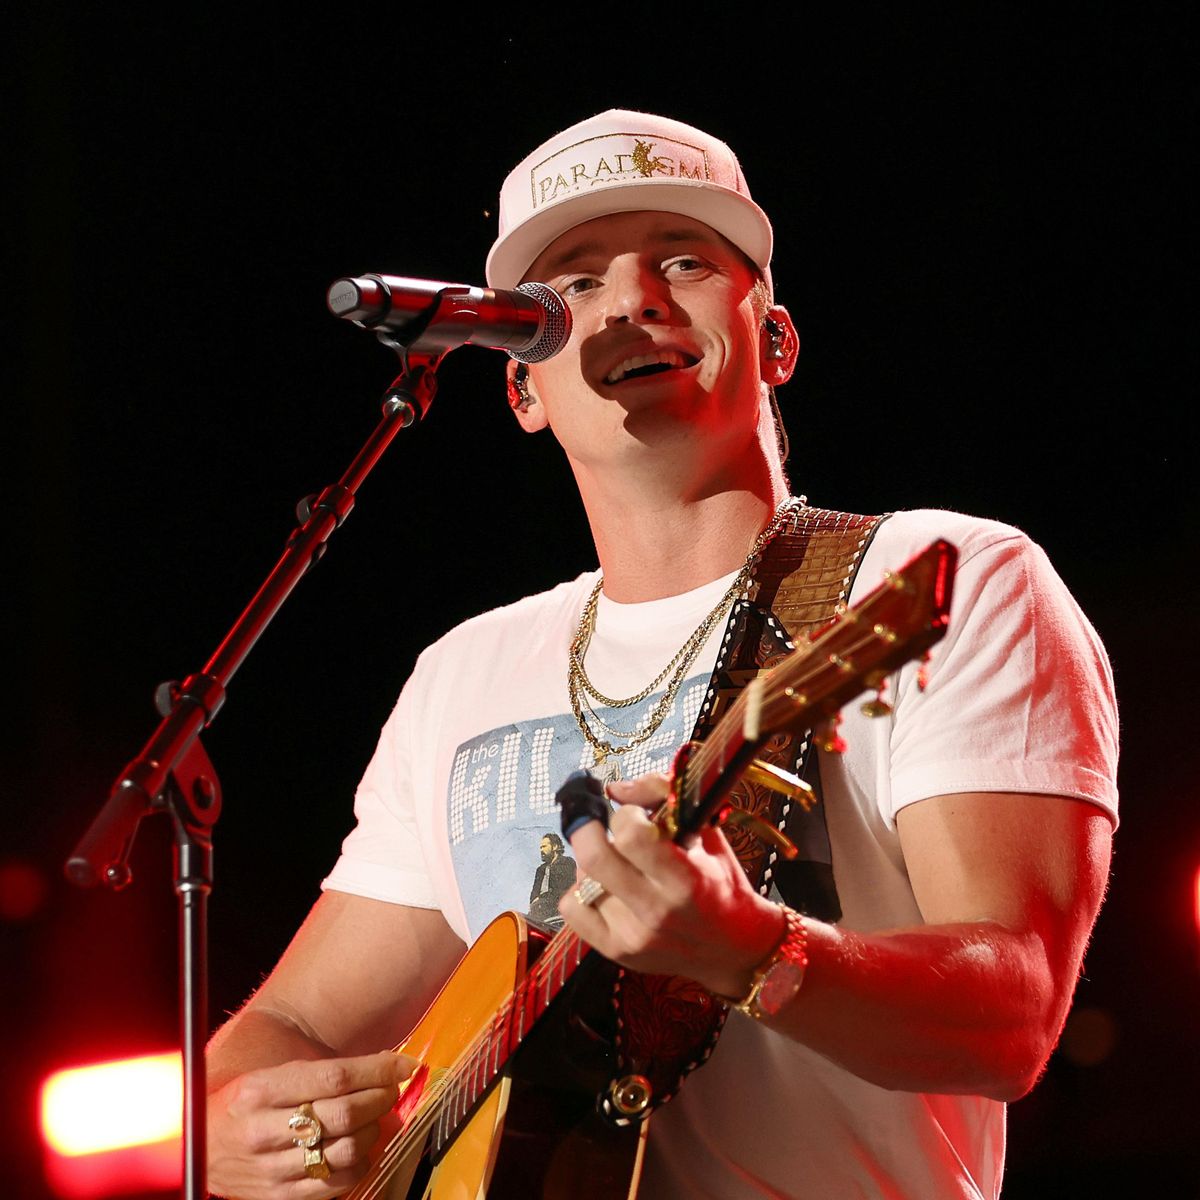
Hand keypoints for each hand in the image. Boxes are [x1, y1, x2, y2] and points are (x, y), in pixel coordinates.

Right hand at [207, 1050, 415, 1198]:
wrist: (198, 1149)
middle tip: (390, 1089)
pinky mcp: (279, 1197)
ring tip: (373, 1118)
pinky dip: (360, 1163)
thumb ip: (319, 1073)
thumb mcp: (269, 1075)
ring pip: (347, 1150)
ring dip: (374, 1131)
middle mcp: (264, 1130)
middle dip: (381, 1098)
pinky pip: (337, 1183)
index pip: (335, 1077)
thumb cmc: (243, 1104)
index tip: (403, 1065)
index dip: (378, 1070)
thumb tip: (383, 1066)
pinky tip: (358, 1147)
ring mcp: (271, 1169)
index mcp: (261, 1089)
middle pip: (345, 1114)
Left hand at [558, 772, 783, 997]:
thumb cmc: (720, 882)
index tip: (635, 815)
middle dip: (588, 827)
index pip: (632, 835)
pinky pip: (571, 909)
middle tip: (597, 822)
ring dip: (592, 862)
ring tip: (616, 862)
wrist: (733, 947)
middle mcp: (656, 910)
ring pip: (581, 879)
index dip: (627, 815)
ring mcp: (632, 935)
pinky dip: (579, 892)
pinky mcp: (615, 951)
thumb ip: (663, 799)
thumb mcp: (707, 833)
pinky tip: (603, 889)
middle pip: (594, 856)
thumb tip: (614, 789)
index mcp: (684, 880)